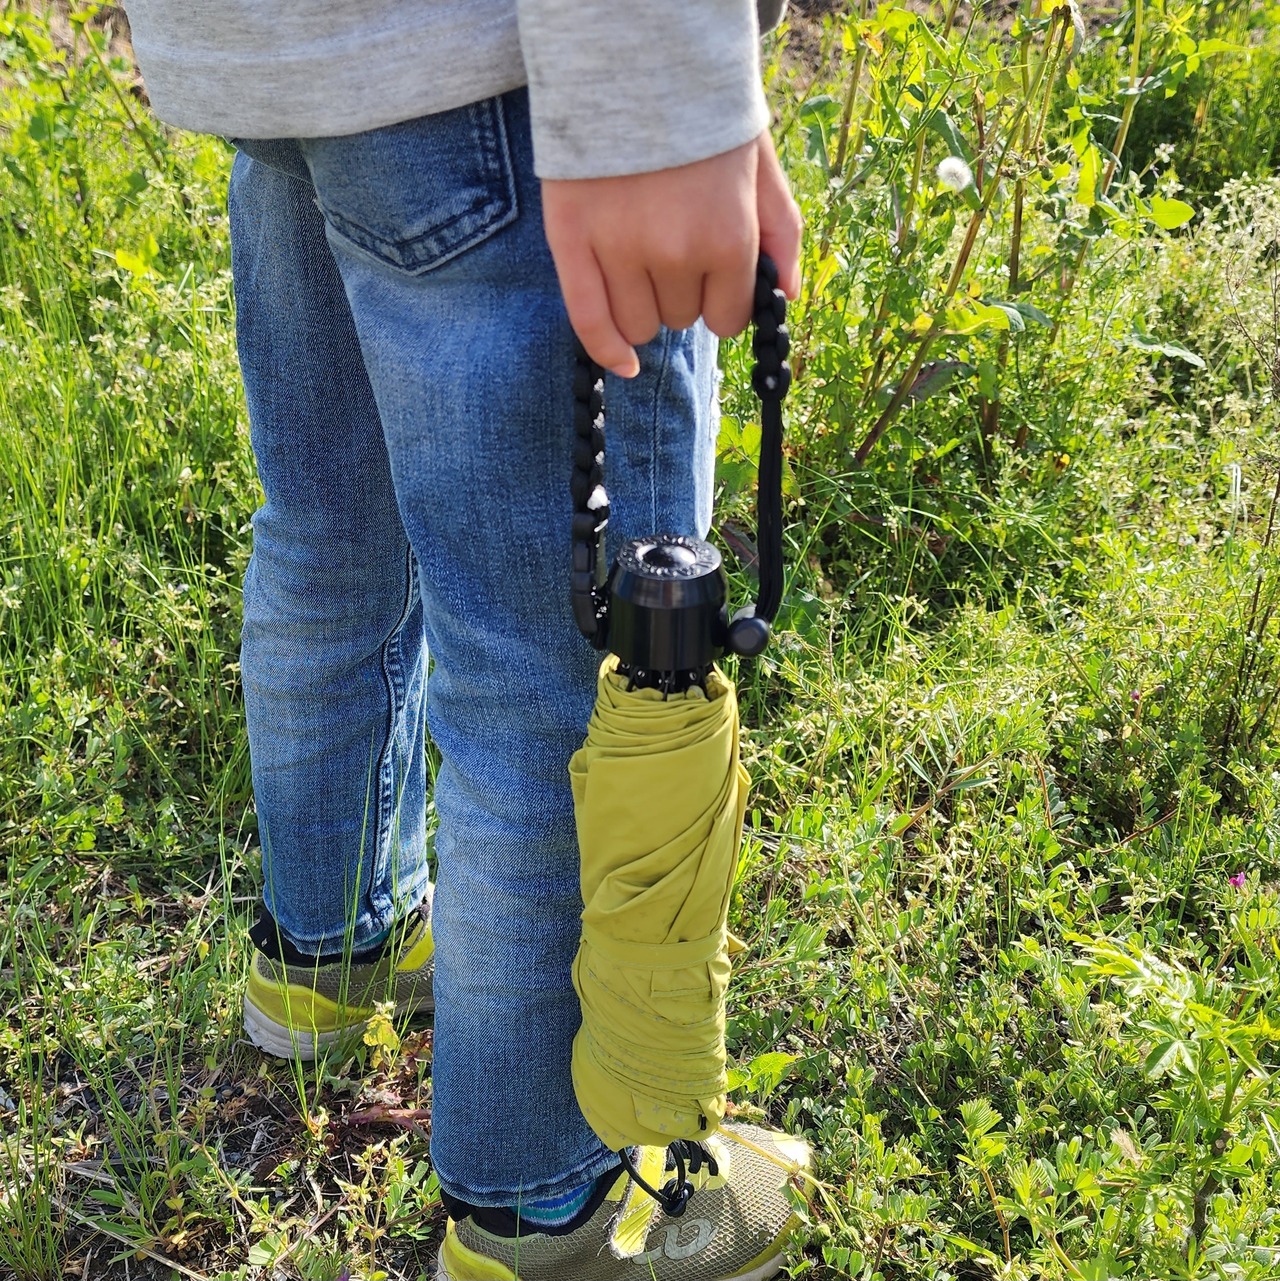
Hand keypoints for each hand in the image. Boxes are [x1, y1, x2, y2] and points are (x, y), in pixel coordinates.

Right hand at [541, 131, 801, 376]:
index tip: (713, 277)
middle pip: (679, 320)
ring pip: (637, 324)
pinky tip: (622, 363)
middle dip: (682, 292)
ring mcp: (618, 249)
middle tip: (673, 243)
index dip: (721, 301)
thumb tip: (788, 297)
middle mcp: (674, 252)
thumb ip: (782, 232)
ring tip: (641, 260)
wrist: (636, 56)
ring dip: (644, 306)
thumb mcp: (761, 167)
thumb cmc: (705, 114)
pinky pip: (587, 319)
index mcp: (726, 237)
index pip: (726, 318)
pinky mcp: (571, 240)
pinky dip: (605, 349)